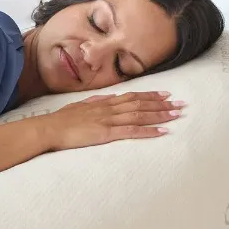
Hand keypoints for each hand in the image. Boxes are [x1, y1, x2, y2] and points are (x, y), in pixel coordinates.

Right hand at [42, 91, 183, 151]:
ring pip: (140, 115)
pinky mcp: (106, 133)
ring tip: (177, 114)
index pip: (131, 96)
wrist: (49, 128)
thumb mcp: (78, 107)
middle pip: (140, 104)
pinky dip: (148, 131)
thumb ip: (93, 103)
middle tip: (180, 104)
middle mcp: (110, 108)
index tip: (165, 95)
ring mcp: (109, 120)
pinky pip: (132, 131)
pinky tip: (162, 131)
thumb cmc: (60, 120)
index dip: (150, 96)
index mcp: (103, 103)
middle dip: (162, 104)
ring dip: (160, 115)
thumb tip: (104, 99)